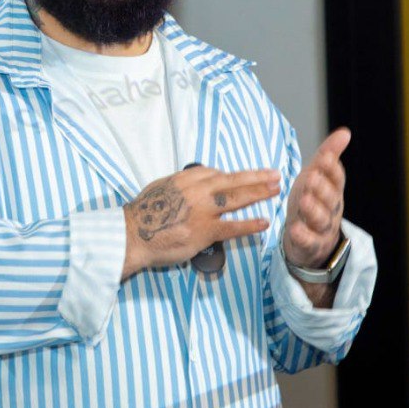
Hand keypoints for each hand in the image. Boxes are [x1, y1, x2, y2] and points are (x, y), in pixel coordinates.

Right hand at [122, 165, 280, 279]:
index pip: (214, 173)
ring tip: (275, 189)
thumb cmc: (143, 213)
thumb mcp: (160, 187)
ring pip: (236, 198)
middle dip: (256, 177)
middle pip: (232, 180)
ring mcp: (203, 210)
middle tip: (274, 174)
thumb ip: (180, 184)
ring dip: (259, 192)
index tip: (242, 178)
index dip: (231, 176)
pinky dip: (250, 224)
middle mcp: (197, 191)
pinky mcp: (205, 231)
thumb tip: (193, 183)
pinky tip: (264, 222)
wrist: (133, 234)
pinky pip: (232, 226)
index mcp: (185, 179)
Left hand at [282, 127, 349, 269]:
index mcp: (332, 190)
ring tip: (304, 200)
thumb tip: (345, 132)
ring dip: (313, 210)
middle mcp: (331, 209)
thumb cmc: (312, 201)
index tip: (324, 157)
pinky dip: (303, 236)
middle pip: (330, 199)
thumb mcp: (317, 175)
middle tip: (312, 177)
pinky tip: (295, 229)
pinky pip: (309, 241)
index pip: (336, 178)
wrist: (307, 238)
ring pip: (321, 219)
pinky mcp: (310, 245)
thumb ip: (328, 155)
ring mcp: (322, 228)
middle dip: (322, 187)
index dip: (331, 168)